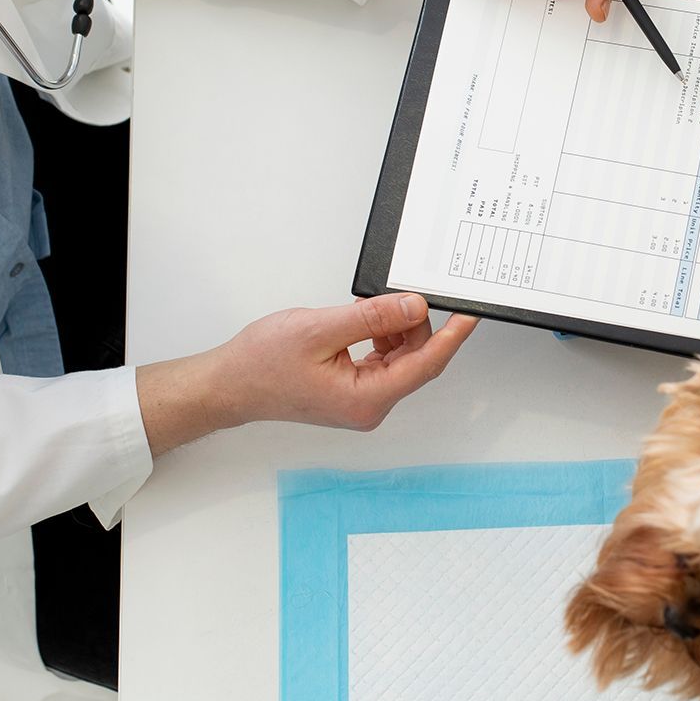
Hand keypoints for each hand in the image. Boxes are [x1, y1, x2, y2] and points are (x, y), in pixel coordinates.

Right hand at [136, 294, 476, 455]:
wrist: (228, 384)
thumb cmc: (261, 364)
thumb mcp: (321, 329)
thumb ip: (372, 317)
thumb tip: (414, 306)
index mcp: (367, 399)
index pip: (425, 364)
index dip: (452, 337)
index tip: (470, 314)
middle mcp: (370, 406)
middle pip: (416, 361)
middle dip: (415, 326)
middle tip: (404, 294)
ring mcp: (363, 401)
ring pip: (401, 359)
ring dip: (396, 331)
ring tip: (369, 310)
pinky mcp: (354, 391)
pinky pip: (384, 361)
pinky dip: (382, 338)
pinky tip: (365, 323)